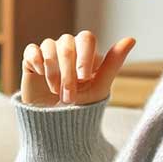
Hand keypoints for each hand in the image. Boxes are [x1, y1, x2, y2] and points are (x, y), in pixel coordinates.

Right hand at [21, 31, 136, 107]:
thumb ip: (113, 63)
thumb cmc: (81, 105)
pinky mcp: (31, 61)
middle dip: (68, 72)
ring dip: (53, 72)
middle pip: (67, 44)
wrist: (55, 123)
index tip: (84, 78)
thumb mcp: (100, 86)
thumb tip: (131, 39)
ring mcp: (48, 53)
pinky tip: (40, 75)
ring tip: (55, 92)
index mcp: (85, 51)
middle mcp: (67, 47)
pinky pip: (32, 51)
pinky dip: (36, 62)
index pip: (86, 38)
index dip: (84, 56)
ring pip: (49, 47)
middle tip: (69, 96)